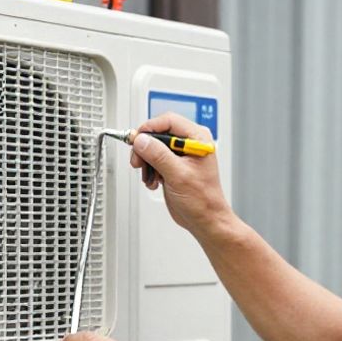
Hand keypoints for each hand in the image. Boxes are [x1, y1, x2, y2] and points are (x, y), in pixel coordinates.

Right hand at [129, 112, 234, 238]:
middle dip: (145, 148)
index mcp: (197, 138)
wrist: (204, 219)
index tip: (137, 140)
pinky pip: (153, 159)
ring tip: (149, 176)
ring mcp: (180, 155)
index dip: (150, 128)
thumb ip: (159, 155)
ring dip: (146, 161)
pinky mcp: (172, 165)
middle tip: (138, 161)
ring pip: (152, 146)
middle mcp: (189, 143)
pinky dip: (149, 170)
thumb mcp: (178, 175)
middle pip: (158, 133)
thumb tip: (142, 140)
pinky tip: (154, 181)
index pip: (168, 121)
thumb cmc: (203, 200)